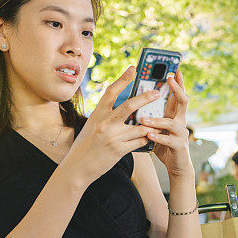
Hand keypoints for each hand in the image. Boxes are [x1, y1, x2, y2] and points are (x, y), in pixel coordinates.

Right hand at [61, 65, 162, 186]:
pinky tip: (152, 137)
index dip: (123, 79)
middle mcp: (105, 123)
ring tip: (161, 122)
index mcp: (97, 115)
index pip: (111, 92)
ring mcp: (112, 137)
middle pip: (129, 105)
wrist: (76, 168)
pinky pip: (139, 142)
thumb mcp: (91, 126)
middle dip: (146, 98)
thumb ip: (105, 117)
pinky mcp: (118, 150)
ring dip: (152, 125)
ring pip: (140, 127)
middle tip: (158, 92)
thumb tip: (122, 110)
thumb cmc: (84, 147)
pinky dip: (147, 139)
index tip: (134, 68)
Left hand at [140, 71, 191, 177]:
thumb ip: (151, 115)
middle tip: (168, 80)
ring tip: (143, 119)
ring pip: (172, 122)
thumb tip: (136, 101)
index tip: (175, 69)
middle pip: (182, 102)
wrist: (176, 165)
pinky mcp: (179, 146)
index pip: (177, 95)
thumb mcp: (157, 126)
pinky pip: (168, 139)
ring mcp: (181, 133)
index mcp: (174, 114)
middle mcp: (180, 121)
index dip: (177, 82)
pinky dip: (158, 136)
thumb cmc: (164, 144)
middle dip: (176, 89)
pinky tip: (149, 135)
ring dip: (157, 119)